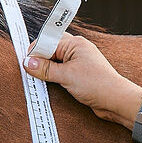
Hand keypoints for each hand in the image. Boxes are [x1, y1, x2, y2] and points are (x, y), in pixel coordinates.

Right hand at [23, 33, 141, 127]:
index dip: (35, 52)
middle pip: (50, 50)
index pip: (48, 41)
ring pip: (55, 61)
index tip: (25, 63)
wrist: (116, 100)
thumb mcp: (66, 76)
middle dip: (39, 60)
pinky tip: (48, 83)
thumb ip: (45, 69)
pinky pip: (61, 71)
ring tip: (37, 78)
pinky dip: (53, 76)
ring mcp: (78, 62)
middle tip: (29, 71)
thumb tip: (27, 63)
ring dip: (46, 70)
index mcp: (75, 44)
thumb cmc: (97, 84)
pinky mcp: (79, 74)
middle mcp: (77, 50)